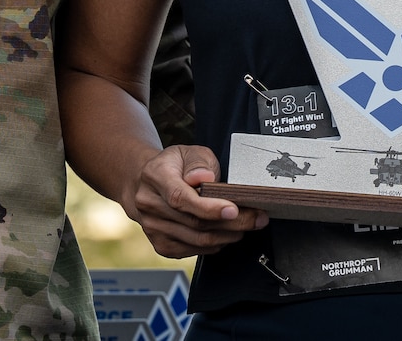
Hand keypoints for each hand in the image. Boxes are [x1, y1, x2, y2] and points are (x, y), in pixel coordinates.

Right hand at [123, 144, 268, 257]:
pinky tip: (227, 233)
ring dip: (227, 236)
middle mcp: (150, 205)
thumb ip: (199, 162)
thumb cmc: (173, 166)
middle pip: (194, 223)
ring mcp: (153, 228)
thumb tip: (204, 178)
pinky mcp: (161, 245)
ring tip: (247, 225)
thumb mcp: (188, 152)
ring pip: (197, 240)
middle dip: (232, 223)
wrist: (145, 184)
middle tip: (257, 218)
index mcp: (155, 176)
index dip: (208, 208)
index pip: (180, 198)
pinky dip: (215, 244)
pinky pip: (194, 250)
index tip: (233, 209)